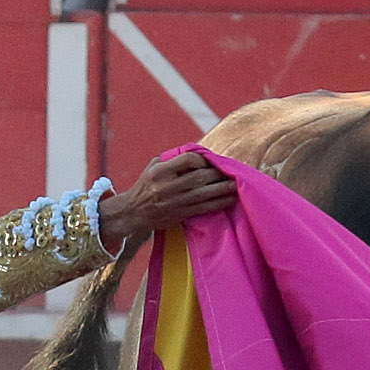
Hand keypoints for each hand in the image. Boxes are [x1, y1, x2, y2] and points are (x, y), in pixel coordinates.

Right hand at [97, 152, 237, 245]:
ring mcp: (174, 202)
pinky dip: (219, 203)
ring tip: (236, 184)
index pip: (187, 160)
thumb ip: (173, 159)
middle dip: (218, 173)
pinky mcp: (180, 215)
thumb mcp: (154, 166)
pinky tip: (230, 199)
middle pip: (199, 177)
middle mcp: (166, 187)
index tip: (209, 161)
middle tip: (232, 170)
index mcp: (159, 171)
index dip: (202, 159)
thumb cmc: (146, 185)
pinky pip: (204, 208)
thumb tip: (199, 154)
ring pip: (204, 194)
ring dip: (223, 189)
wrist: (132, 213)